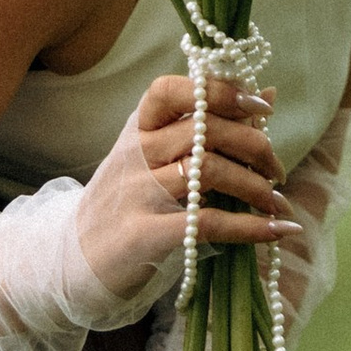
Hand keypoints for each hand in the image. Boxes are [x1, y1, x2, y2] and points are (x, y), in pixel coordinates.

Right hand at [74, 76, 295, 310]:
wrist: (74, 260)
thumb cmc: (128, 204)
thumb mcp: (158, 158)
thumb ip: (211, 125)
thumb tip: (267, 92)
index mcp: (139, 128)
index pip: (173, 90)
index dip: (221, 91)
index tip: (260, 108)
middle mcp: (135, 153)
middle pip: (204, 131)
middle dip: (254, 147)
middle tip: (276, 170)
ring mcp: (136, 192)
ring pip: (209, 172)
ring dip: (256, 188)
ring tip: (276, 203)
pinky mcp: (143, 233)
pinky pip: (206, 222)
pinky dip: (250, 227)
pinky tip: (276, 230)